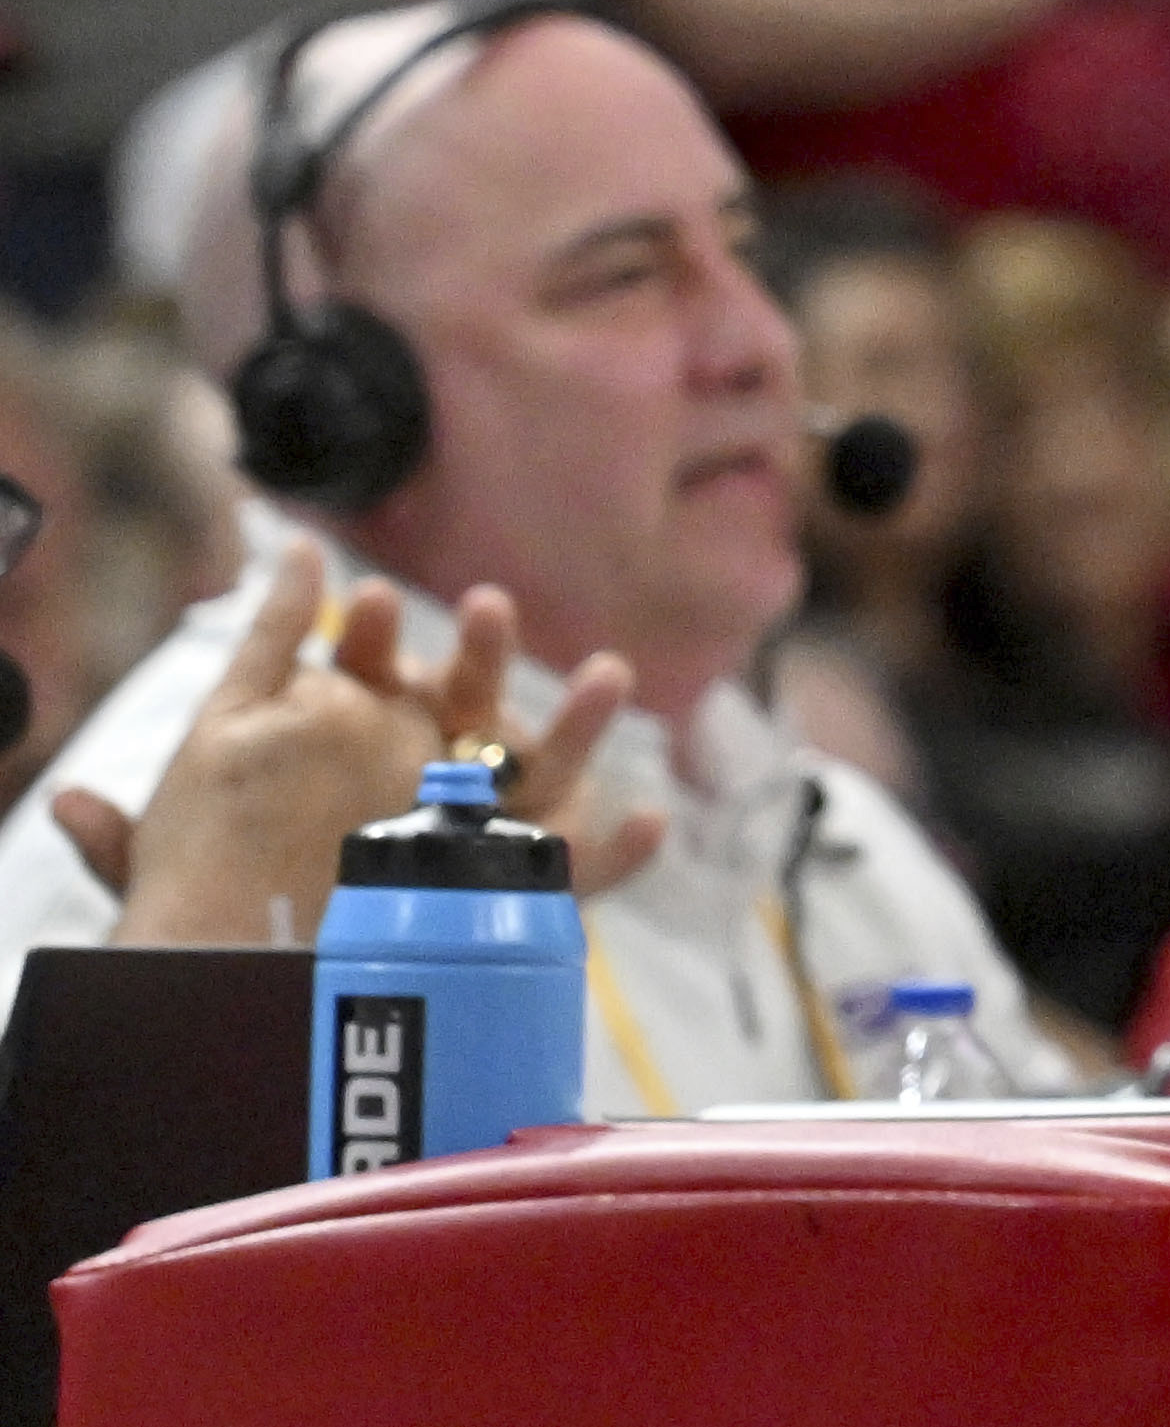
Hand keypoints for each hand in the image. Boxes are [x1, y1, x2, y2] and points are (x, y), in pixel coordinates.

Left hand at [55, 547, 654, 941]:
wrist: (291, 1012)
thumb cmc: (238, 932)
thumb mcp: (177, 896)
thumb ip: (135, 852)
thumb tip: (66, 807)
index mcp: (354, 751)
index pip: (370, 680)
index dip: (371, 643)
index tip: (360, 609)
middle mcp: (426, 780)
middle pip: (462, 707)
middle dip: (477, 657)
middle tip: (482, 611)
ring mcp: (482, 834)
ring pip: (539, 771)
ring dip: (578, 720)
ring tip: (605, 675)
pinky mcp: (520, 899)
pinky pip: (578, 876)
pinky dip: (622, 849)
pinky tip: (651, 821)